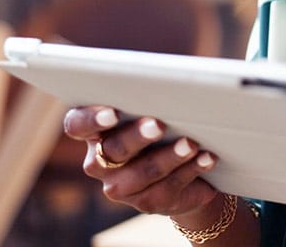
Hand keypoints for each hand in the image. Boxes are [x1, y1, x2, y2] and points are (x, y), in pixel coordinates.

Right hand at [62, 105, 219, 217]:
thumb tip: (172, 83)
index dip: (91, 119)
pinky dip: (191, 170)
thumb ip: (151, 98)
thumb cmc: (165, 126)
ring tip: (191, 143)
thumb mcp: (154, 110)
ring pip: (142, 173)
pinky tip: (207, 158)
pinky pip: (168, 187)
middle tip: (159, 125)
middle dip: (138, 137)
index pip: (78, 124)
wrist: (184, 171)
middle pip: (113, 150)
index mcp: (94, 132)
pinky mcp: (147, 202)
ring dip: (169, 156)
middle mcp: (98, 162)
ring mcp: (120, 186)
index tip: (112, 113)